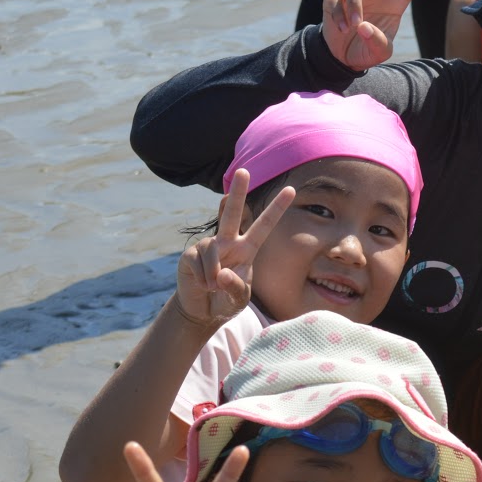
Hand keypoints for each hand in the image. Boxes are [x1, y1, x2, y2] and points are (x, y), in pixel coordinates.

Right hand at [175, 169, 293, 327]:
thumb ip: (236, 288)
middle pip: (233, 213)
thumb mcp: (239, 299)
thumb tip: (221, 273)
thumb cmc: (226, 300)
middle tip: (244, 170)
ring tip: (214, 288)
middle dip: (237, 192)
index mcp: (247, 249)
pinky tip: (203, 285)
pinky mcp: (190, 254)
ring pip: (213, 252)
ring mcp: (208, 246)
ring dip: (214, 276)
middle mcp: (228, 242)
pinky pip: (199, 263)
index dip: (276, 209)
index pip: (264, 226)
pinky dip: (204, 279)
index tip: (291, 190)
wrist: (203, 311)